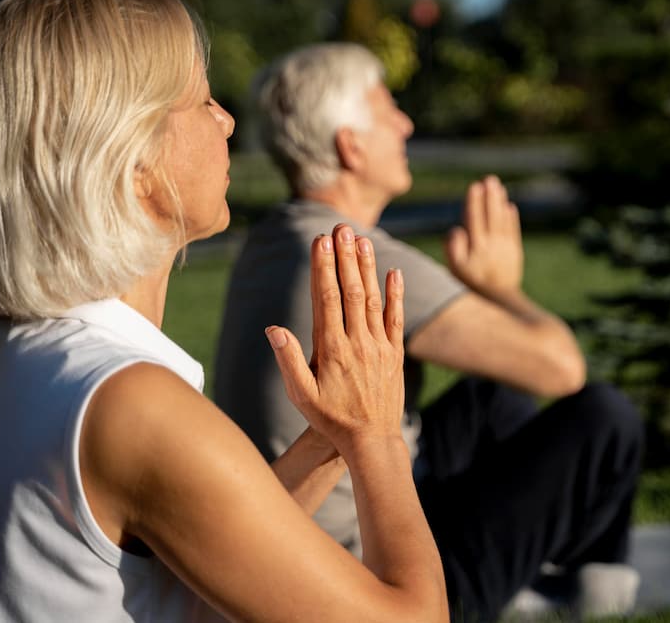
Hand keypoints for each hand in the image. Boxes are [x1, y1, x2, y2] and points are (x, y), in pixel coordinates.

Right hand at [265, 224, 405, 452]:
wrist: (372, 441)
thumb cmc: (331, 419)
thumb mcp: (302, 395)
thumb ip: (289, 361)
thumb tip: (273, 329)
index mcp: (332, 349)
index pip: (326, 299)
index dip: (323, 267)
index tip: (320, 241)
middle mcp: (358, 342)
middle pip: (350, 291)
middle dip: (345, 257)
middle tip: (341, 228)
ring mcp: (379, 346)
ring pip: (372, 299)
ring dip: (367, 268)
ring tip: (362, 239)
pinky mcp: (395, 354)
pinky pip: (395, 319)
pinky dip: (395, 295)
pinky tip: (393, 273)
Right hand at [444, 175, 523, 296]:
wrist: (497, 299)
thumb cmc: (471, 283)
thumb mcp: (455, 268)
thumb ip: (453, 248)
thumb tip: (456, 228)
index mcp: (476, 247)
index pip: (474, 219)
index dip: (475, 202)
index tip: (475, 186)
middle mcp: (492, 245)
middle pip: (491, 216)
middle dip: (490, 197)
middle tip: (489, 180)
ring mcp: (505, 247)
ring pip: (502, 220)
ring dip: (500, 202)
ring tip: (498, 187)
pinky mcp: (514, 251)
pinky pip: (513, 231)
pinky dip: (511, 218)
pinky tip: (509, 206)